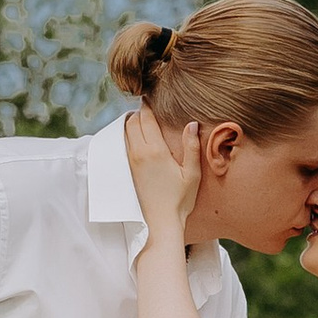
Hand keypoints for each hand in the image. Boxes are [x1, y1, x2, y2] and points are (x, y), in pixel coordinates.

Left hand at [125, 105, 201, 239]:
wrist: (161, 222)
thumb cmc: (180, 199)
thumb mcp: (192, 173)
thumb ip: (191, 146)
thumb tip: (192, 123)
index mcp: (155, 151)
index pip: (146, 118)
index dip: (147, 105)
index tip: (151, 95)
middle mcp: (139, 153)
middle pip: (132, 122)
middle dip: (139, 111)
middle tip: (148, 104)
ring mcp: (131, 161)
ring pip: (126, 132)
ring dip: (133, 122)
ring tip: (144, 117)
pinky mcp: (129, 169)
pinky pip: (125, 143)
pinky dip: (130, 134)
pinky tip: (140, 135)